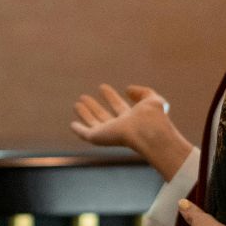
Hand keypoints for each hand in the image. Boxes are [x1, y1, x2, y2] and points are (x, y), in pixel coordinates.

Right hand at [69, 84, 193, 180]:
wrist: (148, 132)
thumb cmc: (153, 117)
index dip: (111, 97)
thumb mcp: (152, 99)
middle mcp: (119, 127)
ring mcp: (109, 133)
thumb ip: (143, 92)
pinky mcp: (99, 138)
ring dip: (85, 114)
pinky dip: (79, 130)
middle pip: (104, 116)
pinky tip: (72, 125)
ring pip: (94, 123)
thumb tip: (127, 89)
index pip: (119, 107)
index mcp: (132, 118)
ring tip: (77, 103)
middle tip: (84, 97)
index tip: (102, 87)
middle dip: (95, 106)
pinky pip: (86, 134)